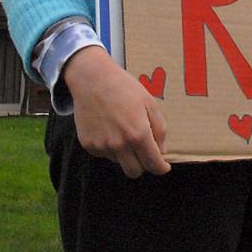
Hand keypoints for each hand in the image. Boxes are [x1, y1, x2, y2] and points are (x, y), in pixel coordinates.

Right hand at [62, 46, 171, 178]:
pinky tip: (110, 128)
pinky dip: (110, 147)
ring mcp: (102, 146)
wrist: (93, 80)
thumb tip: (161, 150)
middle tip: (145, 153)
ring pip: (119, 162)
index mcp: (138, 134)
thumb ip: (160, 128)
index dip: (160, 168)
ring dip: (125, 154)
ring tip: (123, 130)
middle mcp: (119, 144)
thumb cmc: (124, 88)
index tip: (163, 167)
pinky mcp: (88, 145)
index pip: (152, 163)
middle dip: (143, 165)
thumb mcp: (150, 102)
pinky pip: (104, 154)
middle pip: (134, 171)